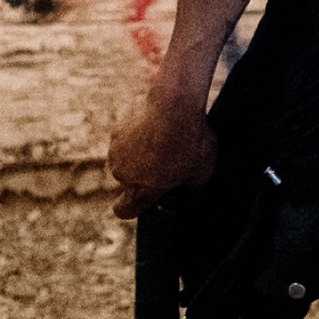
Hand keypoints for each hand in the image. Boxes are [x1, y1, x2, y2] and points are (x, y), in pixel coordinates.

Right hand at [107, 77, 216, 217]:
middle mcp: (122, 175)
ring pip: (127, 159)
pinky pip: (127, 138)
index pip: (124, 210)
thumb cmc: (189, 144)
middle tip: (169, 159)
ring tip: (166, 138)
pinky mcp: (116, 131)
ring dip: (141, 153)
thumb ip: (189, 185)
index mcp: (140, 191)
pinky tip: (157, 124)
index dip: (133, 207)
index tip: (146, 198)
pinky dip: (138, 134)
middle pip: (130, 181)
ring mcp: (115, 152)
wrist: (173, 107)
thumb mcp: (202, 172)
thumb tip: (186, 183)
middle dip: (145, 174)